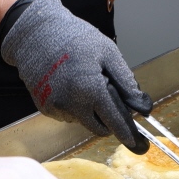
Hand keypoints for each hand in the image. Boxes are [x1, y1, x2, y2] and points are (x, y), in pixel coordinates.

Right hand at [0, 0, 152, 152]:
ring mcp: (56, 108)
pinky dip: (73, 106)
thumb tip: (142, 105)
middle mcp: (72, 104)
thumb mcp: (108, 53)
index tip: (137, 144)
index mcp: (90, 90)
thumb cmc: (74, 38)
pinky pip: (67, 115)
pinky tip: (68, 85)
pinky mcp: (45, 108)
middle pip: (99, 128)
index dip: (128, 134)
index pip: (114, 121)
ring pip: (83, 121)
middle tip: (106, 95)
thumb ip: (126, 82)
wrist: (36, 34)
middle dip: (107, 118)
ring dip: (88, 110)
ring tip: (82, 81)